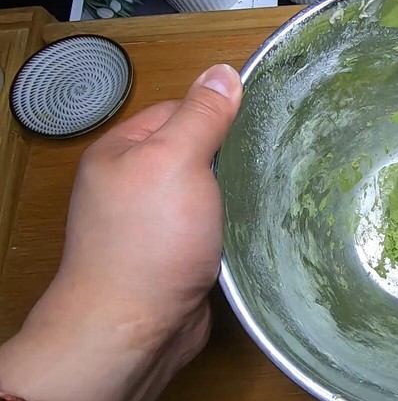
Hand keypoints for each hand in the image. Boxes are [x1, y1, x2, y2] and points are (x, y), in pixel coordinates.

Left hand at [0, 64, 241, 400]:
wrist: (136, 329)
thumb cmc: (149, 242)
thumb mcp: (175, 162)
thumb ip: (201, 115)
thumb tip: (223, 71)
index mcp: (123, 151)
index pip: (179, 110)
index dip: (217, 113)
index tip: (257, 121)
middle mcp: (136, 183)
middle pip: (197, 151)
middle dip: (232, 156)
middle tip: (272, 159)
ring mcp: (158, 222)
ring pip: (210, 191)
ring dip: (237, 193)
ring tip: (272, 191)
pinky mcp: (180, 254)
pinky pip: (214, 225)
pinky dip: (235, 224)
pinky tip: (258, 225)